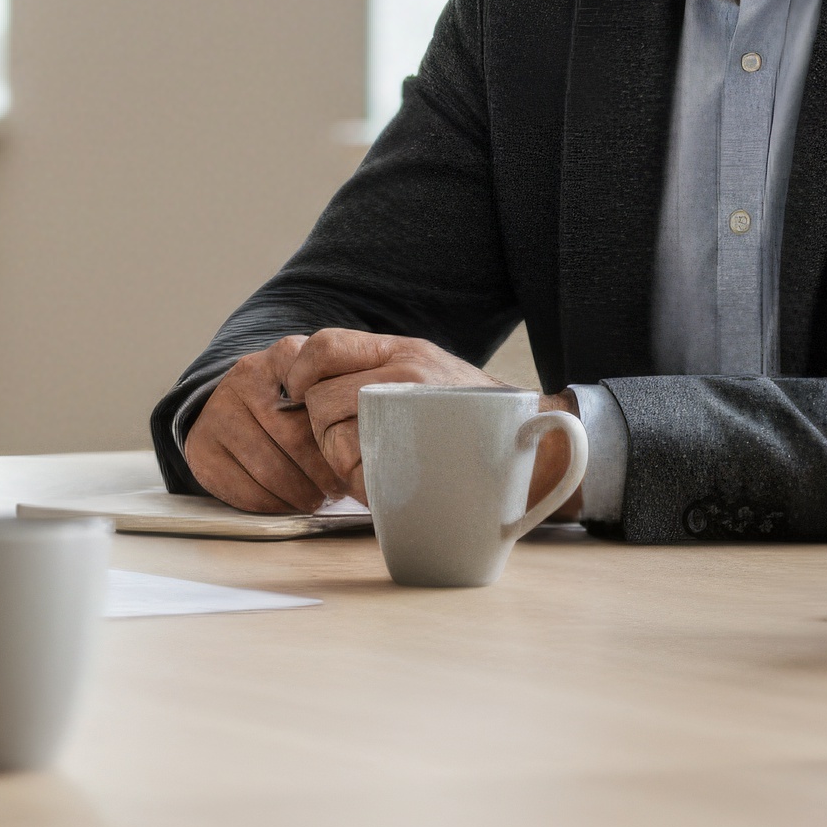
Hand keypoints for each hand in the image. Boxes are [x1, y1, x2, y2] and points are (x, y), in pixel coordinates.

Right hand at [180, 335, 339, 511]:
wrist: (234, 405)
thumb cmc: (294, 400)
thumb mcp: (320, 378)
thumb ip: (345, 390)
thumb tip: (378, 426)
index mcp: (283, 356)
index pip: (316, 389)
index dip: (336, 429)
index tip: (350, 448)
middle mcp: (244, 378)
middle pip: (294, 438)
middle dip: (323, 472)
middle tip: (340, 488)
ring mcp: (218, 412)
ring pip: (270, 469)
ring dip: (301, 493)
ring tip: (318, 498)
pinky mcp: (202, 448)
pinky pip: (245, 489)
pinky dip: (274, 504)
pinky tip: (289, 501)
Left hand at [281, 330, 499, 488]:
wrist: (530, 442)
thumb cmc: (467, 411)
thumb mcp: (426, 368)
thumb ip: (375, 366)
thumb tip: (307, 381)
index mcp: (402, 351)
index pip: (325, 345)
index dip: (300, 370)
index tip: (297, 392)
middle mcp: (405, 376)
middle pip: (319, 397)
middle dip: (321, 425)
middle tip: (343, 440)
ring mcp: (408, 417)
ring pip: (331, 436)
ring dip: (338, 456)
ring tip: (371, 460)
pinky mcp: (409, 459)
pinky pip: (355, 468)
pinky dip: (358, 480)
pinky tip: (381, 479)